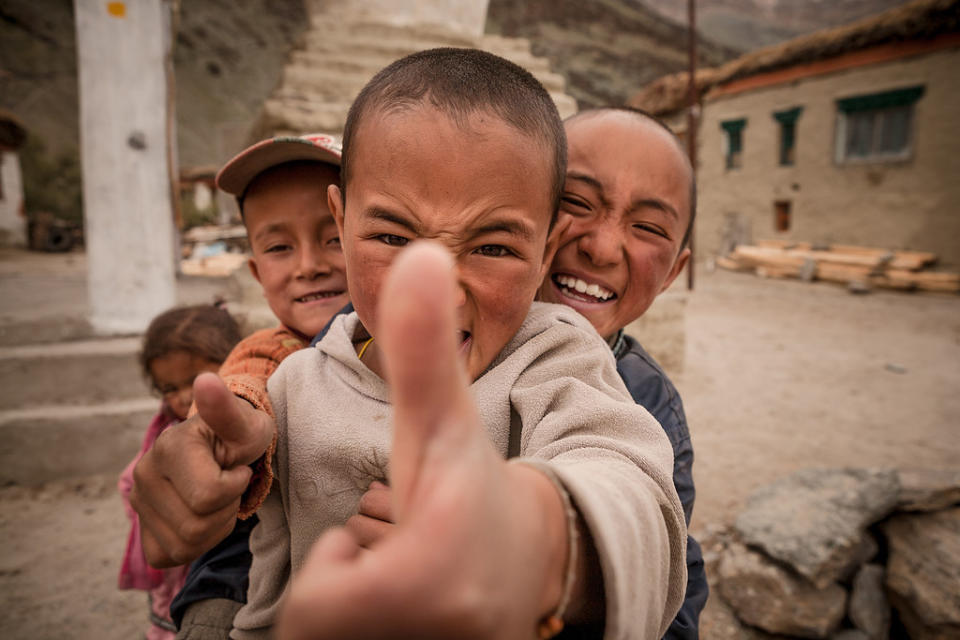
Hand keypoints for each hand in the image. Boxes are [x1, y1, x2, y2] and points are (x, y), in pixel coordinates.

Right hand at [130, 373, 275, 566]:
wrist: (225, 448)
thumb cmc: (240, 435)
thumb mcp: (245, 423)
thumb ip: (227, 408)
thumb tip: (206, 380)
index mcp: (168, 447)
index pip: (208, 496)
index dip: (235, 486)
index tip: (237, 467)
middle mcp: (143, 474)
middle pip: (197, 524)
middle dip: (226, 508)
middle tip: (229, 484)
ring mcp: (138, 503)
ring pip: (186, 544)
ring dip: (215, 526)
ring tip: (219, 499)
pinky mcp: (142, 530)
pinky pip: (174, 555)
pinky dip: (198, 543)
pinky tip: (204, 515)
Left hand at [276, 242, 568, 638]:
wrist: (541, 551)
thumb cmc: (477, 485)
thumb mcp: (441, 418)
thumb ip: (421, 343)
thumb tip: (419, 251)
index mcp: (427, 578)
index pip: (315, 603)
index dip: (339, 563)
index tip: (396, 534)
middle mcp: (437, 638)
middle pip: (326, 631)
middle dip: (350, 590)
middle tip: (402, 556)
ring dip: (364, 611)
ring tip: (413, 579)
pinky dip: (380, 631)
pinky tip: (421, 607)